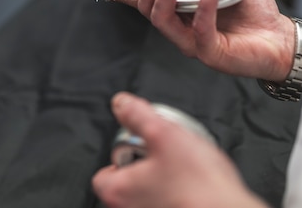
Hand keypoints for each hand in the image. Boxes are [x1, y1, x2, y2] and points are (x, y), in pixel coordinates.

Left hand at [92, 92, 267, 207]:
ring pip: (149, 193)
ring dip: (162, 179)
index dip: (121, 156)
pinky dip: (176, 193)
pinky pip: (167, 201)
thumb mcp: (163, 133)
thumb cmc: (199, 184)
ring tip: (183, 168)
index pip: (102, 175)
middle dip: (144, 165)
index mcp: (119, 192)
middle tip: (165, 154)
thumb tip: (121, 103)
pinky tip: (194, 183)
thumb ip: (137, 115)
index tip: (138, 147)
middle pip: (127, 182)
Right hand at [112, 0, 294, 80]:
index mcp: (182, 12)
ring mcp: (192, 43)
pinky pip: (198, 28)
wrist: (281, 38)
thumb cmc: (256, 11)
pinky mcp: (209, 53)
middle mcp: (181, 28)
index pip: (148, 3)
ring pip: (163, 20)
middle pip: (149, 9)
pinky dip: (203, 4)